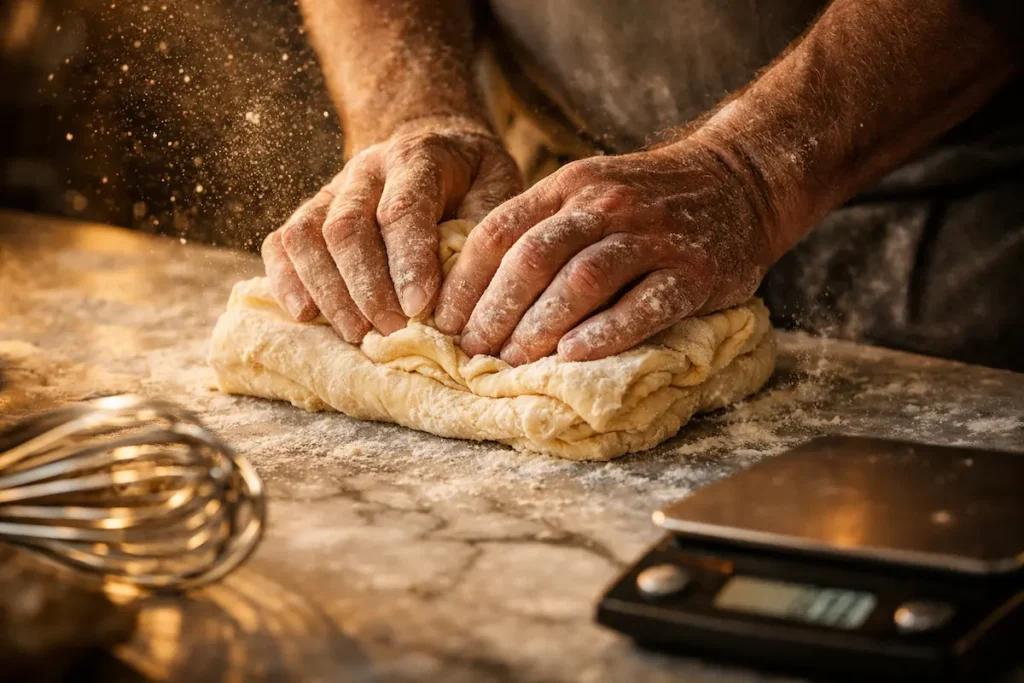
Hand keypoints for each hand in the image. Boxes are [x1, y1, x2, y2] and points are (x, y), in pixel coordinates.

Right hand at [261, 120, 521, 342]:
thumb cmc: (475, 182)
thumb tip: (468, 292)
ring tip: (356, 333)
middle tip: (391, 331)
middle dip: (367, 288)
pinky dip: (287, 280)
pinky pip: (282, 242)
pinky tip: (306, 315)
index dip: (408, 262)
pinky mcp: (310, 212)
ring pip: (307, 235)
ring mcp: (332, 189)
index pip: (403, 209)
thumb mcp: (499, 190)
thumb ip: (485, 231)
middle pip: (347, 227)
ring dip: (329, 291)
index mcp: (418, 157)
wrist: (438, 146)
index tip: (419, 309)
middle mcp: (368, 169)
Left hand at [434, 141, 779, 364]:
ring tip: (512, 362)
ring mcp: (652, 237)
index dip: (465, 281)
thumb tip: (475, 291)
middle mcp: (606, 205)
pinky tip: (574, 356)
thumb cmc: (647, 199)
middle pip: (534, 257)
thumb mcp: (588, 191)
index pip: (500, 231)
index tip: (442, 321)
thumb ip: (540, 227)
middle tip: (474, 352)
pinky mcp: (694, 271)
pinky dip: (606, 332)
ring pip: (583, 279)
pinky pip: (645, 304)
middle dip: (495, 310)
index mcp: (570, 187)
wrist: (739, 179)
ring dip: (540, 325)